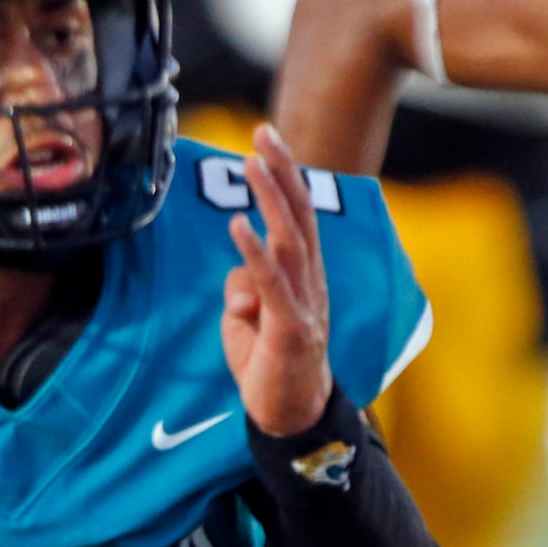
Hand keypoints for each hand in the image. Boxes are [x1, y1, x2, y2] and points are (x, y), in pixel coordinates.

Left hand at [222, 124, 334, 436]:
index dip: (284, 174)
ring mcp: (304, 304)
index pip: (298, 214)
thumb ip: (244, 284)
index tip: (265, 137)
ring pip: (289, 241)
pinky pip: (271, 285)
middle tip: (263, 131)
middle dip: (282, 171)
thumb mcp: (248, 316)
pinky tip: (238, 226)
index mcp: (304, 274)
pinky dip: (254, 253)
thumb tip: (237, 268)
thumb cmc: (269, 361)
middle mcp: (310, 281)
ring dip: (269, 198)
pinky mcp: (291, 329)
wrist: (290, 415)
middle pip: (300, 216)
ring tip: (250, 163)